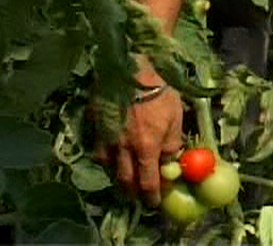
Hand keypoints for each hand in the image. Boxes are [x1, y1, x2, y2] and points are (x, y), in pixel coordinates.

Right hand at [95, 56, 182, 207]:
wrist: (131, 68)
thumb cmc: (159, 91)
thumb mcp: (176, 117)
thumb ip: (172, 144)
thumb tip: (169, 161)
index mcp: (146, 147)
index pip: (147, 182)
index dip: (151, 195)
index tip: (154, 203)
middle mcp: (124, 148)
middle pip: (125, 180)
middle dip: (132, 192)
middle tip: (137, 197)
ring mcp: (107, 138)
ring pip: (108, 168)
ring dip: (117, 177)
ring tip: (124, 180)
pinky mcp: (96, 126)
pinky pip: (98, 150)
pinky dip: (106, 160)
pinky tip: (111, 158)